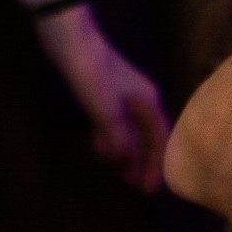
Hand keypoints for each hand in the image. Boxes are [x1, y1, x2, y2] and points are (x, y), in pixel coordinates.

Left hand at [39, 11, 171, 191]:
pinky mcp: (106, 94)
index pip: (159, 140)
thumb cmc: (94, 76)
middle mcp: (141, 100)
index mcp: (148, 102)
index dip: (156, 164)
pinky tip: (103, 149)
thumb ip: (117, 137)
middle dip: (144, 162)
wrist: (71, 42)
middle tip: (138, 187)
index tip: (150, 188)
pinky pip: (116, 124)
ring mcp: (124, 96)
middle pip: (147, 137)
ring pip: (131, 131)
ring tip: (122, 173)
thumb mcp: (105, 111)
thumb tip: (123, 158)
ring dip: (128, 153)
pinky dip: (113, 139)